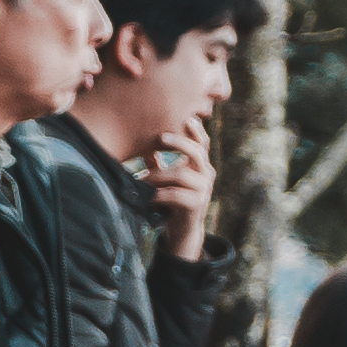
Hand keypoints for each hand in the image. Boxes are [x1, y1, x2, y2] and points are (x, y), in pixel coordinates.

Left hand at [142, 127, 216, 261]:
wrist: (182, 229)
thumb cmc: (172, 199)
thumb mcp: (166, 178)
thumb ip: (157, 162)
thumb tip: (140, 143)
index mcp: (199, 165)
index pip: (202, 143)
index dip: (196, 130)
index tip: (186, 117)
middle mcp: (205, 175)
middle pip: (198, 152)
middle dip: (179, 142)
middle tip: (161, 137)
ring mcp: (203, 190)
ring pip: (182, 175)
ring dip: (158, 175)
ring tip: (140, 180)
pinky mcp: (196, 205)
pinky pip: (177, 195)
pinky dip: (160, 194)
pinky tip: (149, 197)